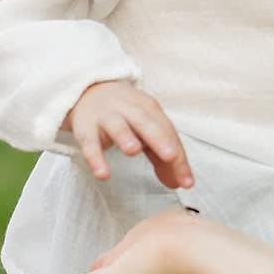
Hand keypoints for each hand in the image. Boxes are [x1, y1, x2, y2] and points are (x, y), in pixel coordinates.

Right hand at [64, 81, 193, 189]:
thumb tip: (179, 183)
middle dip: (160, 139)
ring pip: (118, 126)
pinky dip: (95, 158)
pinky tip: (103, 174)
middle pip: (147, 124)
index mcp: (150, 110)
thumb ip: (162, 157)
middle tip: (171, 157)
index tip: (187, 181)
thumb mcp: (146, 130)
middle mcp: (131, 110)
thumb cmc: (126, 116)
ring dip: (126, 137)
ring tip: (134, 151)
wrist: (89, 91)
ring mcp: (107, 117)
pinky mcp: (86, 128)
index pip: (167, 133)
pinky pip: (90, 143)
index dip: (179, 157)